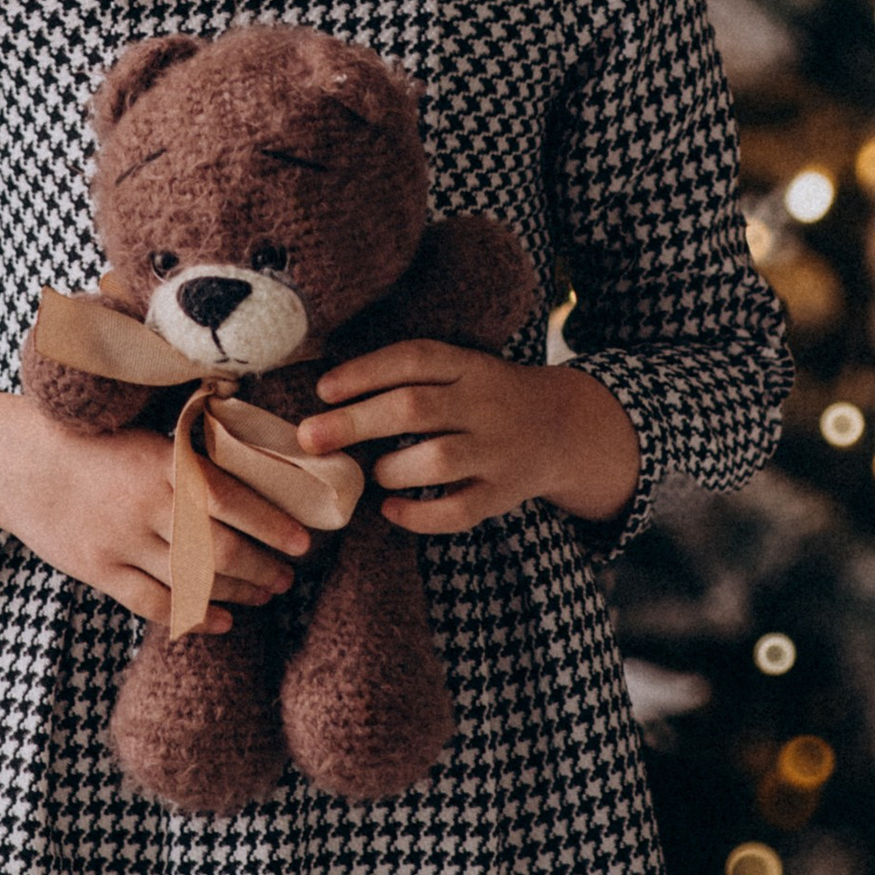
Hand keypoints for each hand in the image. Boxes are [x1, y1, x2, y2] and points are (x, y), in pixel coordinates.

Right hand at [0, 387, 311, 627]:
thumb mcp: (143, 432)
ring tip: (266, 593)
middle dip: (262, 567)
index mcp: (160, 462)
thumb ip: (190, 450)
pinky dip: (193, 617)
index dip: (271, 524)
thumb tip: (256, 452)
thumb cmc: (90, 442)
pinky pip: (154, 604)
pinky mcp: (98, 570)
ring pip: (192, 581)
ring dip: (238, 593)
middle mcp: (143, 504)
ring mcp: (118, 541)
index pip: (229, 499)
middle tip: (289, 575)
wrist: (16, 461)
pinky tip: (221, 620)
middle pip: (218, 549)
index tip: (303, 540)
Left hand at [295, 347, 640, 533]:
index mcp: (469, 366)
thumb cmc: (486, 397)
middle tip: (310, 438)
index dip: (365, 372)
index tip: (323, 389)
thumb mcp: (461, 369)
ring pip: (437, 460)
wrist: (564, 427)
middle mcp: (484, 404)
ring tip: (374, 472)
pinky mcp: (502, 493)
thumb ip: (409, 376)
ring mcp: (496, 451)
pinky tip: (390, 509)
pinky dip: (418, 515)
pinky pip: (458, 511)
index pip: (414, 359)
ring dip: (392, 468)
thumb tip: (326, 394)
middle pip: (415, 408)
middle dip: (356, 422)